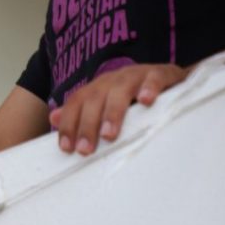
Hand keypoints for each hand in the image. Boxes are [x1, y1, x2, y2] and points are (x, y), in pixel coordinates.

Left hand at [49, 63, 186, 155]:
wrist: (172, 77)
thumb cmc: (137, 96)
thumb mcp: (108, 103)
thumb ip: (83, 111)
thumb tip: (53, 117)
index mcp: (100, 87)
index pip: (77, 101)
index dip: (69, 123)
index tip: (66, 148)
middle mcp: (114, 79)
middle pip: (95, 98)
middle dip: (87, 124)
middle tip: (85, 150)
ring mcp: (137, 75)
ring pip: (120, 90)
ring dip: (113, 112)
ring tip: (109, 134)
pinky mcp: (162, 74)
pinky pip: (154, 78)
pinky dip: (150, 87)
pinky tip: (147, 101)